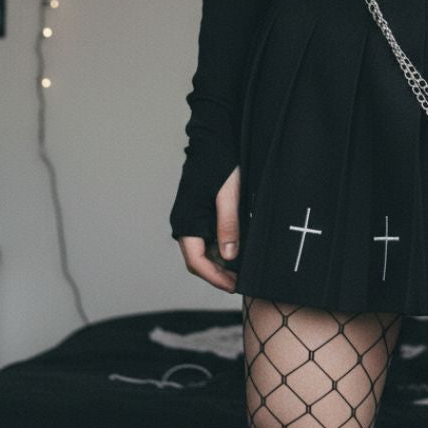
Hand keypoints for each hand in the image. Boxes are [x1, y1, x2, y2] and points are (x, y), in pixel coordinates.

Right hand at [176, 164, 240, 293]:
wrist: (212, 141)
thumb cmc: (219, 164)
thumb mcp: (228, 195)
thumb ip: (228, 225)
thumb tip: (229, 257)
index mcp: (186, 221)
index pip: (195, 262)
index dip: (215, 278)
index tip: (234, 286)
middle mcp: (184, 224)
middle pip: (198, 260)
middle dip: (219, 274)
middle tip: (242, 281)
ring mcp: (190, 219)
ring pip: (203, 251)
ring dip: (220, 262)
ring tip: (243, 269)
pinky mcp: (198, 214)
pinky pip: (207, 238)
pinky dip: (221, 248)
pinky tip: (238, 250)